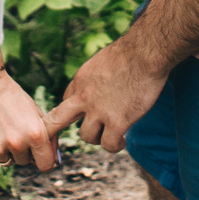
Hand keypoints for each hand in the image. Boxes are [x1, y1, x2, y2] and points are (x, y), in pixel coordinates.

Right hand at [0, 69, 57, 174]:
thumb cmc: (13, 98)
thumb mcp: (36, 113)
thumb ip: (48, 137)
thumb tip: (55, 161)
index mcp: (36, 134)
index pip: (45, 165)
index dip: (41, 158)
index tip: (35, 152)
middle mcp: (18, 143)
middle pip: (23, 162)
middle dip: (20, 150)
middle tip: (11, 130)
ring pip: (5, 162)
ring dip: (3, 151)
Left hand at [43, 38, 168, 154]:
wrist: (145, 53)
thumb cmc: (130, 53)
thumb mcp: (100, 62)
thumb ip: (93, 80)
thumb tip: (96, 90)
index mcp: (80, 81)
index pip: (65, 102)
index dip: (72, 113)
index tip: (81, 118)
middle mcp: (83, 97)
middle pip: (56, 121)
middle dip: (54, 133)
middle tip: (60, 144)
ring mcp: (99, 111)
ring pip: (87, 137)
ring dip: (98, 138)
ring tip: (112, 134)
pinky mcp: (117, 122)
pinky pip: (109, 144)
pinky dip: (115, 146)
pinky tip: (122, 141)